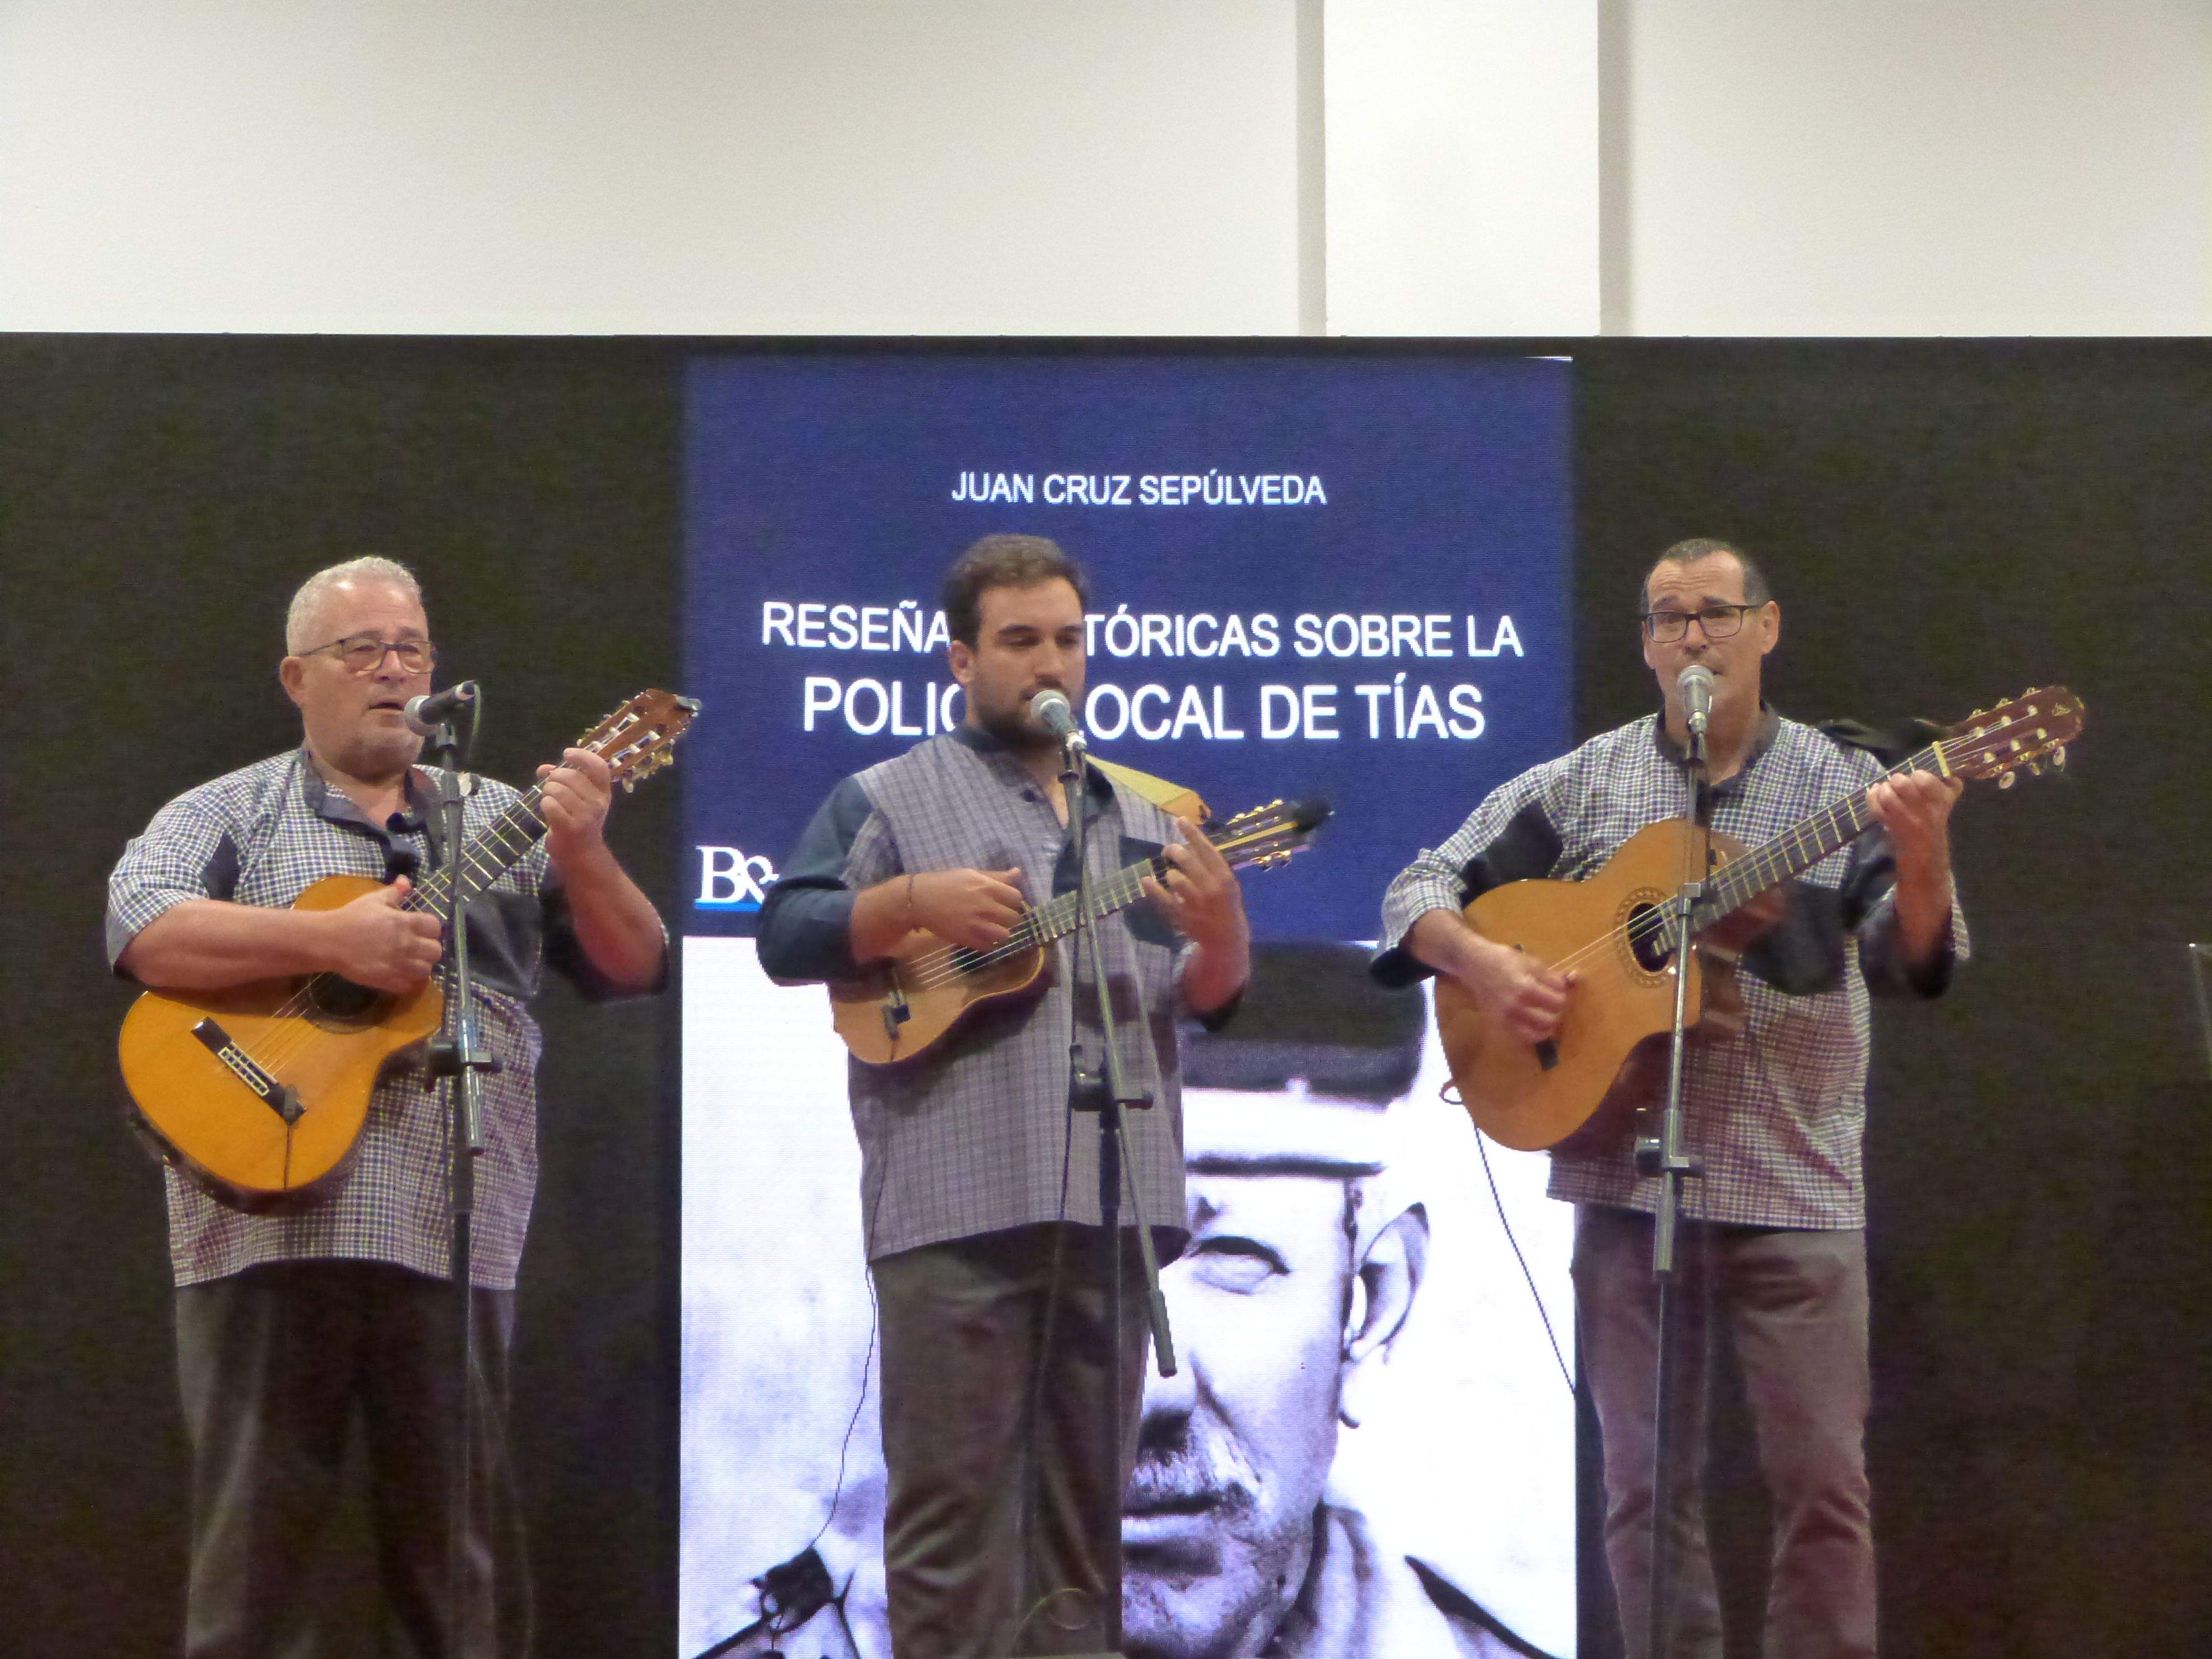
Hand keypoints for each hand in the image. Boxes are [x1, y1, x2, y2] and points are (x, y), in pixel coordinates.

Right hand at [323, 876, 443, 992]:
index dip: (430, 928)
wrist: (329, 941)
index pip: (435, 927)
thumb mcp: (374, 899)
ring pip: (426, 970)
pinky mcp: (387, 980)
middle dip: (429, 948)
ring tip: (410, 961)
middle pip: (436, 951)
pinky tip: (399, 973)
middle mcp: (406, 945)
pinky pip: (409, 985)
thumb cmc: (352, 917)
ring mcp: (398, 965)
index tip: (422, 929)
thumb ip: (395, 891)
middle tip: (418, 947)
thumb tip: (406, 881)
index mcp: (405, 923)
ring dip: (420, 966)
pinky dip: (407, 981)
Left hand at [538, 747, 614, 864]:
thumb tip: (544, 769)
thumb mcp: (578, 800)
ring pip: (556, 789)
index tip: (567, 753)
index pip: (598, 766)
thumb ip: (563, 781)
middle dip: (553, 778)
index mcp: (603, 792)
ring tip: (549, 801)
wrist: (581, 854)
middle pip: (569, 775)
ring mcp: (585, 815)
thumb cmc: (578, 822)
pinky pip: (550, 804)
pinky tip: (548, 811)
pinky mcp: (571, 827)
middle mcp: (598, 802)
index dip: (582, 756)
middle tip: (551, 788)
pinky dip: (544, 805)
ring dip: (547, 792)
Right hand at [910, 867, 1027, 949]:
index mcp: (987, 887)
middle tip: (999, 916)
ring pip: (1005, 935)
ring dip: (1001, 932)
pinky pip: (989, 946)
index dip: (1013, 901)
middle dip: (1009, 917)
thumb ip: (996, 876)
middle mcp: (985, 906)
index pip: (1017, 898)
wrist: (920, 900)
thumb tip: (1018, 872)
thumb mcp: (971, 874)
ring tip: (993, 928)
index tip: (1006, 902)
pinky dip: (989, 943)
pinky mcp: (967, 939)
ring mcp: (976, 924)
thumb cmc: (945, 883)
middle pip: (1014, 918)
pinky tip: (983, 936)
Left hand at [1141, 826, 1248, 955]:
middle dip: (1173, 851)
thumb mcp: (1228, 884)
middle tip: (1169, 850)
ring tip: (1171, 874)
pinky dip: (1152, 888)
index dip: (1192, 833)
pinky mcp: (1182, 916)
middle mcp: (1211, 889)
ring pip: (1174, 878)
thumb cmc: (1226, 905)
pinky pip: (1163, 899)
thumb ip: (1212, 866)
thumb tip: (1189, 842)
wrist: (1226, 939)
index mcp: (1225, 878)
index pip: (1207, 850)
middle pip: (1187, 860)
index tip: (1180, 820)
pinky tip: (1146, 879)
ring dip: (1169, 872)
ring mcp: (1196, 904)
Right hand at [1456, 933, 1573, 1044]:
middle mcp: (1517, 1007)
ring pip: (1539, 1033)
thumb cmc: (1504, 959)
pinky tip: (1535, 1024)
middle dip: (1557, 1011)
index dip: (1562, 994)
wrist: (1476, 966)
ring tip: (1547, 1016)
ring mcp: (1507, 1018)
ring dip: (1548, 1026)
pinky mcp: (1501, 1024)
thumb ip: (1552, 976)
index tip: (1557, 990)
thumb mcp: (1532, 962)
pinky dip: (1534, 1033)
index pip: (1558, 1001)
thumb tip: (1571, 983)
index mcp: (1526, 988)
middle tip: (1553, 1004)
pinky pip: (1524, 1037)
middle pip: (1552, 1019)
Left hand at [1867, 768, 1962, 880]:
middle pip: (1903, 785)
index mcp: (1941, 801)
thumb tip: (1945, 770)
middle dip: (1897, 779)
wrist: (1925, 853)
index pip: (1925, 780)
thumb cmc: (1934, 821)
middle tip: (1898, 782)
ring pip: (1887, 796)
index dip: (1918, 775)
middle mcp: (1924, 810)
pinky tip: (1876, 791)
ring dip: (1884, 788)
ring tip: (1887, 788)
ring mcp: (1905, 819)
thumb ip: (1949, 784)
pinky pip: (1875, 807)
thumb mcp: (1947, 802)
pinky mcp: (1890, 824)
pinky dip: (1872, 796)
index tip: (1917, 777)